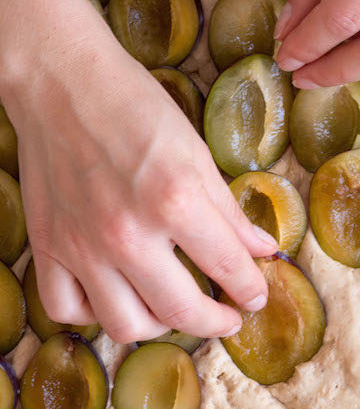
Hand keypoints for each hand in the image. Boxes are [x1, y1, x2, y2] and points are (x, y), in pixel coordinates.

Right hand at [5, 15, 277, 343]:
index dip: (251, 290)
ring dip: (159, 328)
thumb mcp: (196, 152)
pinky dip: (92, 315)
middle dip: (216, 323)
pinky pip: (66, 310)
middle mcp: (127, 234)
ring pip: (125, 325)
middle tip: (227, 318)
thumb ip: (229, 211)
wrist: (60, 80)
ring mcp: (82, 246)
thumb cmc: (133, 106)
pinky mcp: (47, 247)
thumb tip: (264, 250)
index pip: (229, 269)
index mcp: (174, 202)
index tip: (256, 297)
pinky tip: (114, 299)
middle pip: (181, 312)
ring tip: (174, 312)